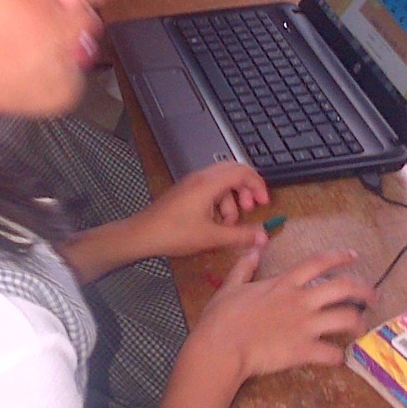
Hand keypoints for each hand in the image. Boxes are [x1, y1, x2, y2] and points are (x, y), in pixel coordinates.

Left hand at [129, 162, 269, 260]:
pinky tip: (214, 223)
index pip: (242, 171)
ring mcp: (192, 184)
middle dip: (246, 190)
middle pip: (233, 172)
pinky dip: (219, 202)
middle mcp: (201, 178)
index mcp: (209, 183)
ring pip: (222, 183)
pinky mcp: (186, 192)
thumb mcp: (211, 237)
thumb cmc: (174, 233)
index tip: (263, 203)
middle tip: (250, 208)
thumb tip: (263, 236)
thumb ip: (240, 235)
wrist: (143, 235)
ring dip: (231, 201)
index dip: (258, 185)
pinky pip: (210, 189)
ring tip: (228, 224)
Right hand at [190, 248, 374, 382]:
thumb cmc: (222, 317)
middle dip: (364, 290)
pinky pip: (333, 353)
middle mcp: (301, 300)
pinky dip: (338, 356)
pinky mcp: (304, 350)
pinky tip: (338, 358)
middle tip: (374, 296)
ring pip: (346, 318)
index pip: (319, 263)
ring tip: (361, 327)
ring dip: (358, 322)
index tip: (354, 256)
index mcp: (284, 283)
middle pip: (343, 287)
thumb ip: (244, 266)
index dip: (339, 257)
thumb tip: (254, 249)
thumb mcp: (230, 286)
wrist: (221, 347)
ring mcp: (305, 325)